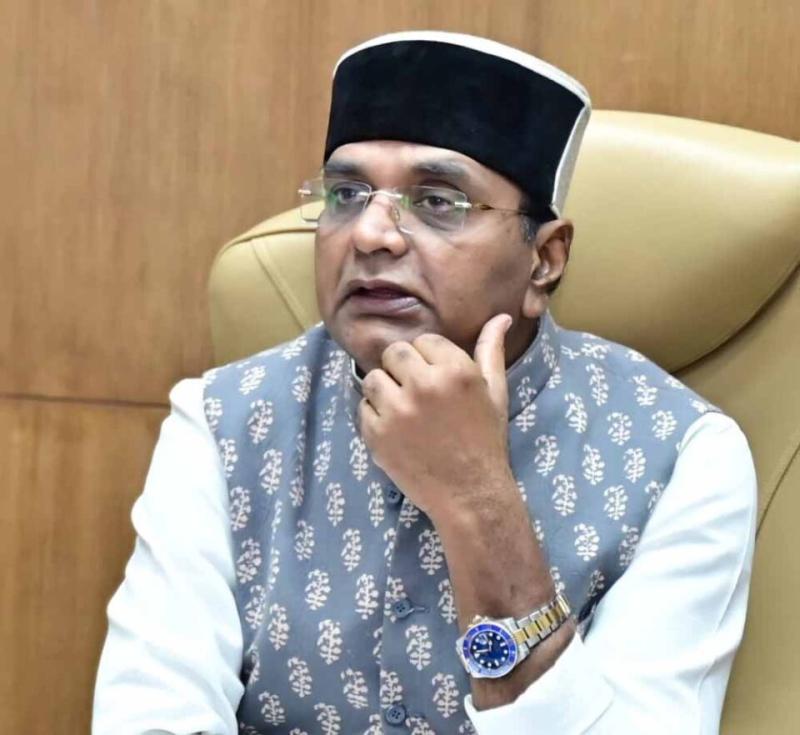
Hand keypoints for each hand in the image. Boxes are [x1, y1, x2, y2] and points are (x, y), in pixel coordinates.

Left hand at [358, 313, 513, 519]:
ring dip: (385, 391)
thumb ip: (491, 351)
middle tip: (417, 393)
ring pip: (373, 379)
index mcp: (455, 371)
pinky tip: (397, 432)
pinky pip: (363, 409)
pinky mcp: (375, 435)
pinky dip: (375, 418)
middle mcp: (423, 386)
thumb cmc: (486, 441)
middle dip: (403, 369)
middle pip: (395, 353)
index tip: (436, 379)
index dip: (429, 359)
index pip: (424, 340)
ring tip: (404, 411)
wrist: (470, 494)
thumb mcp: (495, 394)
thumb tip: (501, 317)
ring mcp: (396, 411)